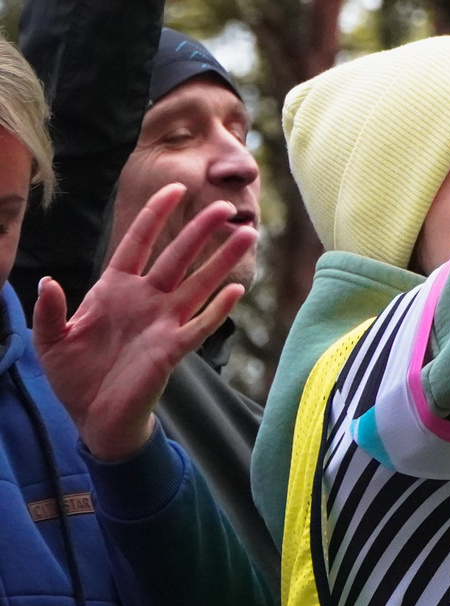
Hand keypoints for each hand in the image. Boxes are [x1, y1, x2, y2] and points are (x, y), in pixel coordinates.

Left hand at [33, 186, 253, 462]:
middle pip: (177, 256)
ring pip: (198, 284)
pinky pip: (199, 325)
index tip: (175, 189)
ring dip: (222, 261)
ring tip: (247, 236)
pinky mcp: (173, 349)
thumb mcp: (50, 340)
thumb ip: (48, 310)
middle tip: (225, 207)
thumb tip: (47, 281)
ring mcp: (163, 322)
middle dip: (201, 230)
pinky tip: (234, 291)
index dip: (155, 215)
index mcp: (115, 289)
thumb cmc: (74, 375)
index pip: (137, 243)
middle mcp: (146, 299)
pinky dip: (217, 309)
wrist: (93, 417)